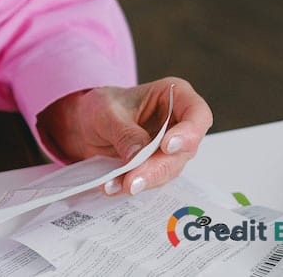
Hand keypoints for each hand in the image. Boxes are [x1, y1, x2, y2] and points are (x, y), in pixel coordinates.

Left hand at [36, 77, 212, 196]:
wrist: (85, 125)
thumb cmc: (103, 106)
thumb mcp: (107, 112)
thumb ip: (124, 132)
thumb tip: (138, 156)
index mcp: (174, 95)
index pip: (197, 113)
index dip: (189, 132)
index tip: (166, 146)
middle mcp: (178, 123)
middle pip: (183, 150)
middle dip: (157, 167)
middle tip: (134, 180)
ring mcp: (170, 148)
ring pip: (169, 169)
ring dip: (144, 180)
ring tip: (117, 185)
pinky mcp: (157, 166)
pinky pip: (151, 179)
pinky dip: (133, 184)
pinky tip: (113, 187)